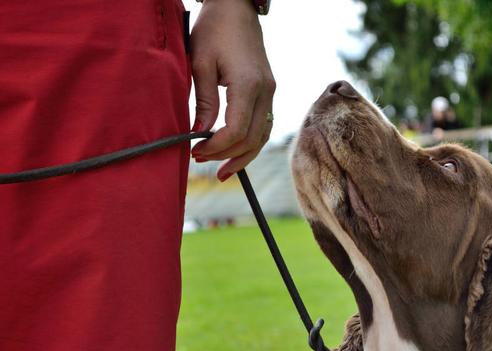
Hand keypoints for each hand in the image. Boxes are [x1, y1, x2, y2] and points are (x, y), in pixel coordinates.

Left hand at [190, 0, 275, 180]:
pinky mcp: (268, 91)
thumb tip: (200, 134)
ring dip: (243, 155)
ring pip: (263, 136)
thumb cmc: (214, 30)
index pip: (237, 130)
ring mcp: (271, 92)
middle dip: (228, 156)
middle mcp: (265, 91)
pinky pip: (264, 125)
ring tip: (223, 170)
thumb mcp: (200, 64)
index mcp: (248, 84)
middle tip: (203, 162)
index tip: (196, 151)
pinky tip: (236, 151)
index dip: (217, 147)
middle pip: (253, 139)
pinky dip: (251, 142)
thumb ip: (204, 102)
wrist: (236, 8)